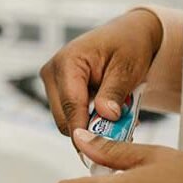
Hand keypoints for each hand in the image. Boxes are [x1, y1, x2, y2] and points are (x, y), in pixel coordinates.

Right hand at [40, 9, 162, 136]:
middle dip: (90, 129)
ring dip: (92, 124)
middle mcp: (53, 71)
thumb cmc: (128, 44)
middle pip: (63, 117)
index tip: (98, 148)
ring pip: (66, 119)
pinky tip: (109, 113)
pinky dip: (90, 119)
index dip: (84, 130)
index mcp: (67, 61)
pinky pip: (71, 114)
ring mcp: (54, 81)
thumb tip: (105, 115)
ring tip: (119, 119)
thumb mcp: (127, 68)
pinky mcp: (60, 89)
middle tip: (121, 132)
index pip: (70, 105)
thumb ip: (114, 92)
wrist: (128, 33)